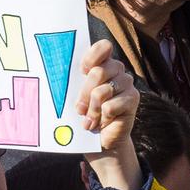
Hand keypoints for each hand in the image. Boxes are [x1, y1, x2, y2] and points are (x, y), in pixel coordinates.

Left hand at [70, 40, 144, 189]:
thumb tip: (56, 73)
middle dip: (84, 93)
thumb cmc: (86, 116)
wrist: (101, 142)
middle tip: (79, 109)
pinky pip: (110, 105)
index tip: (82, 70)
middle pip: (99, 72)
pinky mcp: (133, 99)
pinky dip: (102, 117)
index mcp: (103, 65)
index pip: (104, 47)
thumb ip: (75, 83)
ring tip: (89, 120)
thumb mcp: (77, 97)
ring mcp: (127, 84)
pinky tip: (103, 123)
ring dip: (92, 109)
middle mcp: (117, 71)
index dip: (93, 56)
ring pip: (102, 91)